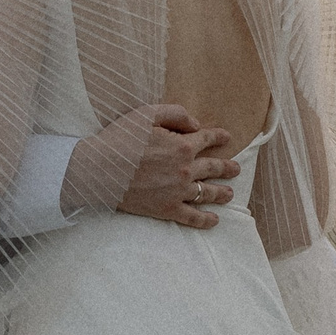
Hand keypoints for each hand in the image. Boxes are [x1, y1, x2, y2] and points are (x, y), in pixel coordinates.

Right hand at [118, 104, 239, 230]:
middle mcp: (186, 169)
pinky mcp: (167, 209)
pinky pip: (192, 217)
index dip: (219, 137)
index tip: (226, 138)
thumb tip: (196, 124)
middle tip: (235, 169)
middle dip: (227, 168)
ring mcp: (178, 191)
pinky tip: (213, 220)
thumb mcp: (148, 113)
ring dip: (221, 193)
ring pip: (207, 192)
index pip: (208, 138)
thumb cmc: (120, 138)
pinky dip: (205, 220)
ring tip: (229, 194)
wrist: (100, 169)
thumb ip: (176, 114)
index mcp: (183, 145)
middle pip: (213, 167)